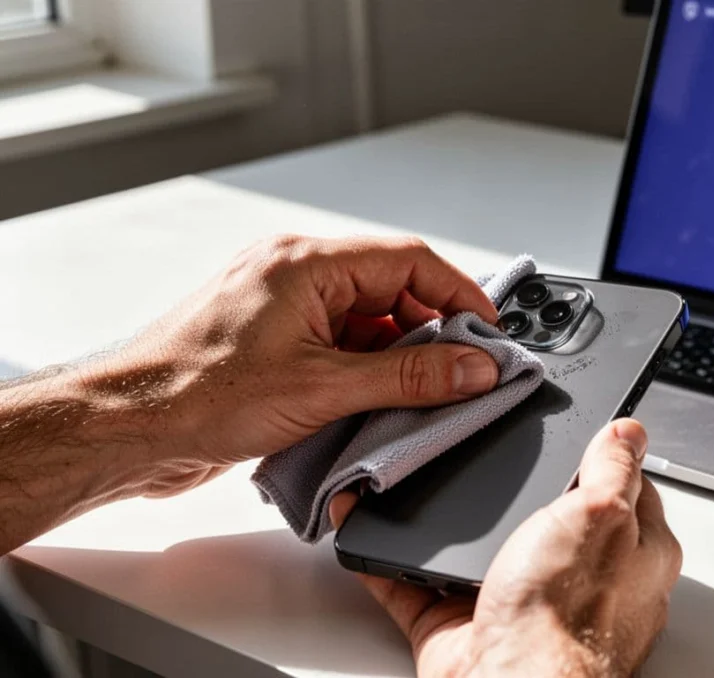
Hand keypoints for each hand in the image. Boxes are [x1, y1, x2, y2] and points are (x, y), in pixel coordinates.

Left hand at [88, 235, 501, 496]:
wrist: (126, 429)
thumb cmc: (195, 395)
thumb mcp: (324, 388)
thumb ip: (410, 377)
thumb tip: (472, 368)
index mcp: (306, 264)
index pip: (410, 260)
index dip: (459, 295)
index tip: (489, 334)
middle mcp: (296, 276)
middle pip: (392, 290)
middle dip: (431, 333)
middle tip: (463, 375)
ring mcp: (284, 309)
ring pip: (368, 322)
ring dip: (397, 359)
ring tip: (416, 399)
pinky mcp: (275, 343)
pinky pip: (341, 345)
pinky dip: (366, 372)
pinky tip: (374, 406)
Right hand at [330, 419, 682, 677]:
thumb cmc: (564, 617)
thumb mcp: (602, 511)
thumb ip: (615, 468)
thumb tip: (631, 430)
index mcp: (632, 553)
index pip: (625, 489)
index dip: (599, 458)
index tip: (573, 433)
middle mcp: (581, 582)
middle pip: (550, 516)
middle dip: (519, 490)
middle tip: (493, 454)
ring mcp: (521, 605)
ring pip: (480, 550)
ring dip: (451, 526)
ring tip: (429, 483)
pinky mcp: (464, 626)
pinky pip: (419, 586)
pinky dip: (391, 562)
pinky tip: (378, 531)